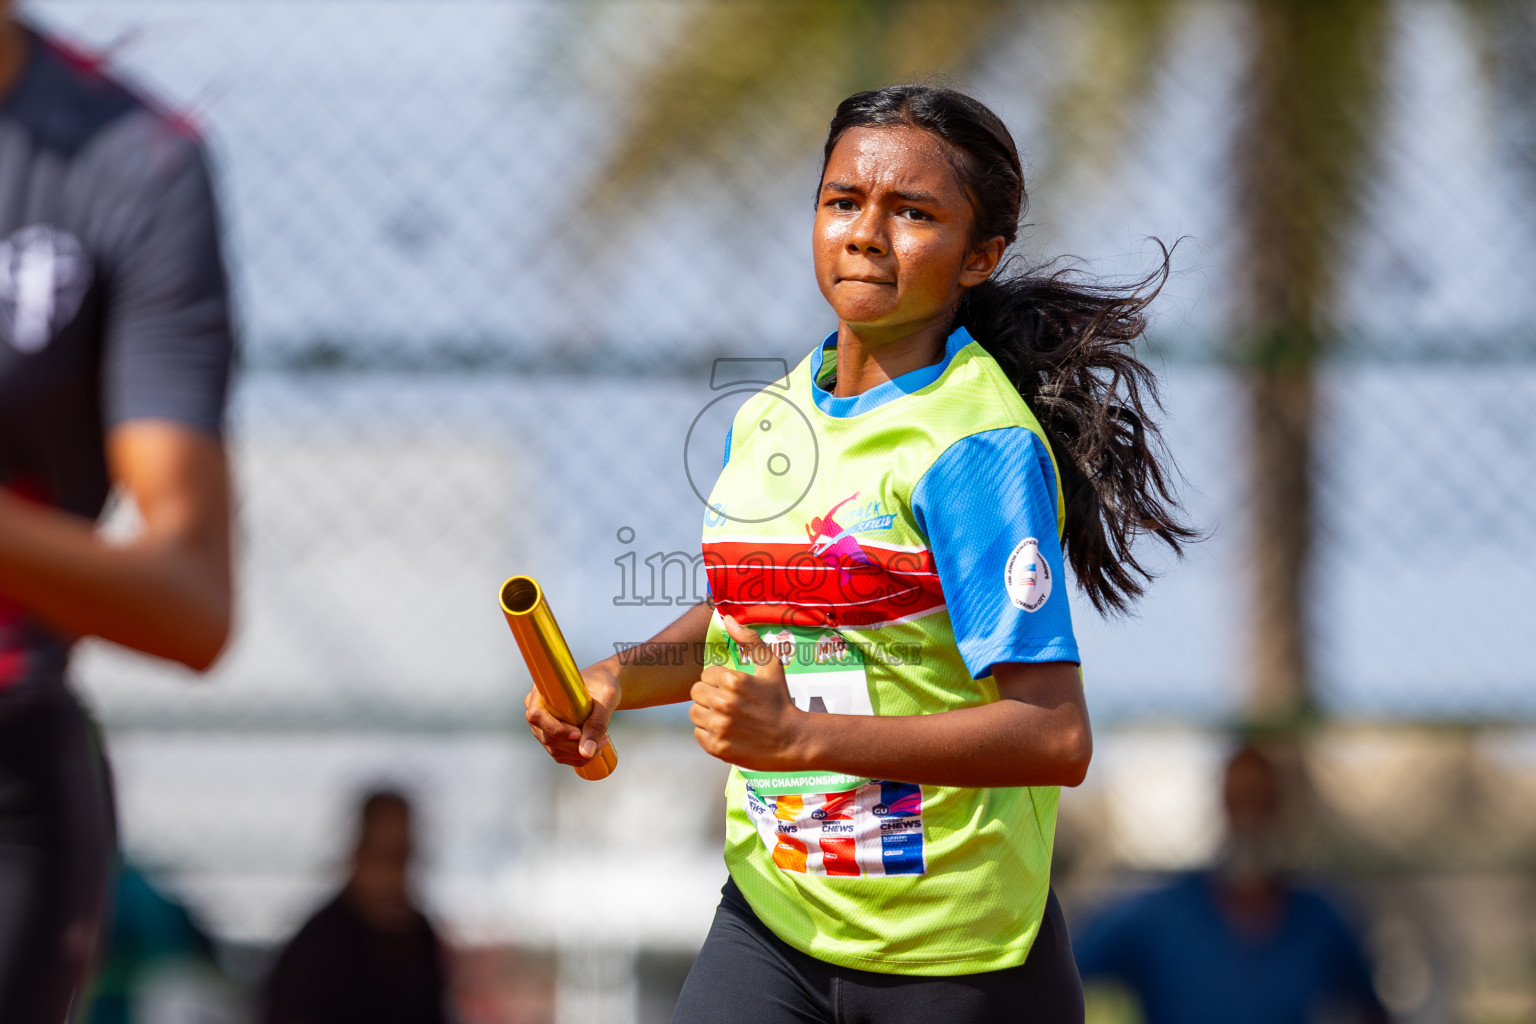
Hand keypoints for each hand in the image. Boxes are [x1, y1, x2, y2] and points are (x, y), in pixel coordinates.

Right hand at [524, 663, 618, 766]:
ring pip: (554, 749)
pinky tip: (594, 749)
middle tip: (601, 741)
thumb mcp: (605, 699)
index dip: (555, 729)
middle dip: (574, 746)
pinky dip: (577, 757)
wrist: (601, 690)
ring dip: (579, 753)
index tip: (578, 734)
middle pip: (546, 737)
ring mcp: (542, 726)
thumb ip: (597, 723)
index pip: (537, 715)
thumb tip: (586, 752)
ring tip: (602, 742)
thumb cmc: (601, 686)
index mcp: (541, 691)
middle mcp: (537, 709)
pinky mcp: (551, 738)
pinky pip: (560, 755)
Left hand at [689, 615, 809, 770]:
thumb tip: (728, 618)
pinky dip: (709, 733)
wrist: (792, 739)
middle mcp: (724, 703)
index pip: (705, 675)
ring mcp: (720, 726)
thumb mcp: (771, 666)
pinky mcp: (717, 747)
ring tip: (728, 717)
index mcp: (733, 680)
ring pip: (695, 713)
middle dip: (710, 696)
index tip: (733, 689)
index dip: (718, 681)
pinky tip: (728, 731)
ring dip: (707, 714)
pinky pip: (698, 734)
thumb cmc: (780, 700)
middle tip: (729, 703)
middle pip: (696, 693)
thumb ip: (749, 640)